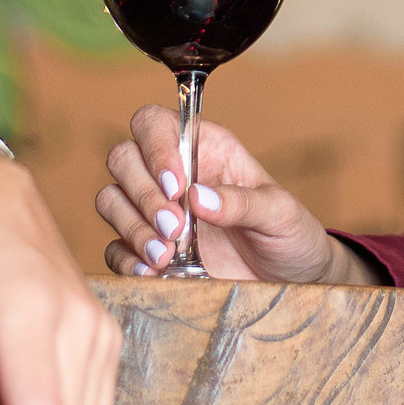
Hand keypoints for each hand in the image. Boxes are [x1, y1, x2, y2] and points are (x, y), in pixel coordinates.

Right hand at [96, 108, 375, 286]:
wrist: (292, 281)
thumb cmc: (290, 234)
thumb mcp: (280, 212)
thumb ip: (242, 202)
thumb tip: (196, 197)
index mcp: (205, 149)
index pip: (154, 124)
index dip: (155, 147)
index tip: (176, 186)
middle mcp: (174, 175)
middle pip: (124, 159)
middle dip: (143, 194)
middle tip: (175, 228)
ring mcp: (157, 213)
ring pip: (111, 200)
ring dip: (132, 227)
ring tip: (166, 256)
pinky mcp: (150, 251)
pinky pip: (115, 248)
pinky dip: (126, 258)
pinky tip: (151, 271)